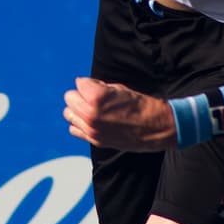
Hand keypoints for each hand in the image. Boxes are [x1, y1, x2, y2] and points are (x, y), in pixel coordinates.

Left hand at [62, 77, 176, 150]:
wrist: (154, 126)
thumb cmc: (139, 105)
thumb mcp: (119, 88)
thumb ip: (98, 87)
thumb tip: (84, 85)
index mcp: (97, 97)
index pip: (79, 83)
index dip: (89, 83)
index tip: (98, 87)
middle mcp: (90, 114)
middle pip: (69, 98)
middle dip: (80, 95)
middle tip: (91, 97)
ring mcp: (91, 129)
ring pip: (69, 114)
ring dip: (77, 109)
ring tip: (90, 109)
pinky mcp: (94, 140)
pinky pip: (74, 129)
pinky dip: (79, 124)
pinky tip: (91, 121)